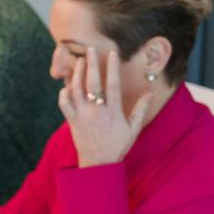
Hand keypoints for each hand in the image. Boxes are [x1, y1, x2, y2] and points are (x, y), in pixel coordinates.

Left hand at [58, 47, 148, 167]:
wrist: (98, 162)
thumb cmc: (118, 145)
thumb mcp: (133, 128)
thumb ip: (140, 109)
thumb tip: (150, 92)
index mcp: (113, 112)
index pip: (112, 85)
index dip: (112, 68)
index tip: (111, 54)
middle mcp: (96, 111)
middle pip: (92, 83)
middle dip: (91, 64)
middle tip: (90, 50)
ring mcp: (82, 115)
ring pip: (76, 90)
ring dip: (76, 74)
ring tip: (79, 61)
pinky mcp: (72, 120)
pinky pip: (64, 104)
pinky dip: (64, 93)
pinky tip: (67, 84)